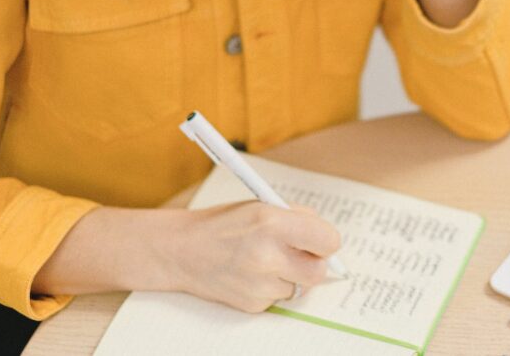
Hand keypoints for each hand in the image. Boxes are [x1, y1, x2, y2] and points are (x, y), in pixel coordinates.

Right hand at [163, 202, 340, 312]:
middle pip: (318, 272)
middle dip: (313, 263)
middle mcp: (268, 256)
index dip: (326, 241)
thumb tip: (325, 237)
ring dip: (289, 275)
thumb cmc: (224, 224)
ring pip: (299, 286)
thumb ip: (297, 217)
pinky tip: (250, 273)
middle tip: (300, 254)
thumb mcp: (261, 206)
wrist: (182, 250)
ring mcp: (259, 284)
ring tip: (263, 260)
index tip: (320, 240)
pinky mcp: (252, 304)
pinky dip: (271, 287)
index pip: (327, 240)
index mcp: (273, 223)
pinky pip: (278, 298)